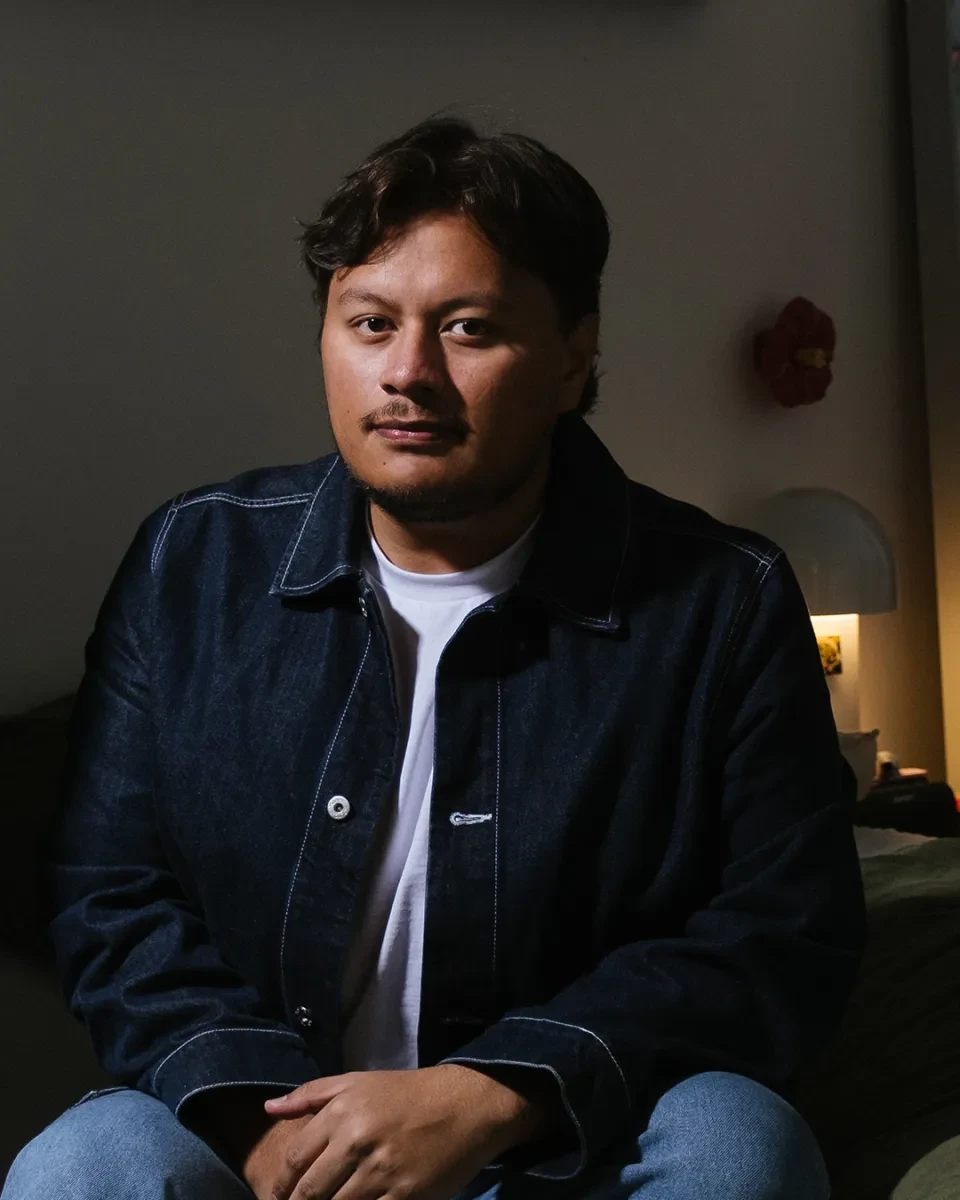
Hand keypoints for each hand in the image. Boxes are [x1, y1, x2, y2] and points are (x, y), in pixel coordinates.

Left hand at [258, 1063, 551, 1199]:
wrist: (465, 1104)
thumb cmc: (406, 1093)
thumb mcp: (357, 1082)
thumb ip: (310, 1095)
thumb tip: (268, 1108)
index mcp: (341, 1113)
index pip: (292, 1161)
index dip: (277, 1189)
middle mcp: (357, 1141)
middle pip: (308, 1193)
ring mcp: (382, 1171)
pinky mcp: (406, 1196)